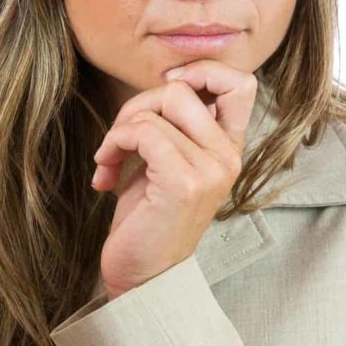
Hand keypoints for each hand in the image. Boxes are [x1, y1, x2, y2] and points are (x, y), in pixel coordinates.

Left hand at [91, 59, 256, 300]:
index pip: (240, 83)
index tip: (162, 92)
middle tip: (119, 138)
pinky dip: (114, 144)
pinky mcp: (183, 182)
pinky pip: (143, 133)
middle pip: (182, 88)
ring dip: (119, 131)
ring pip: (156, 109)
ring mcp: (209, 170)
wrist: (144, 275)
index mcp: (228, 149)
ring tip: (109, 159)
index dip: (200, 70)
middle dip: (137, 105)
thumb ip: (175, 124)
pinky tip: (105, 172)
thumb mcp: (166, 161)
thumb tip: (167, 79)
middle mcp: (227, 157)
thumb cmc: (149, 217)